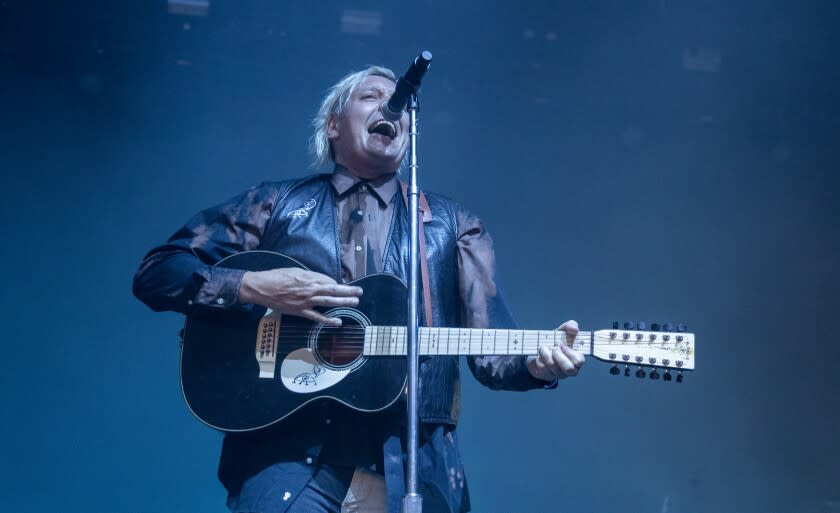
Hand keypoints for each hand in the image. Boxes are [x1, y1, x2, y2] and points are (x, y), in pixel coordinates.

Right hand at [239, 268, 362, 325]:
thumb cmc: (276, 277)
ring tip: (355, 302)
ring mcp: (306, 301)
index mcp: (309, 277)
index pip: (328, 281)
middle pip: (333, 290)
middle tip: (360, 291)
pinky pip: (316, 317)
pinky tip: (338, 322)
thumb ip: (308, 275)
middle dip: (348, 291)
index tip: (341, 286)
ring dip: (344, 302)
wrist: (262, 287)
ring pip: (329, 302)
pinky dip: (328, 320)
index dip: (336, 284)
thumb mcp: (294, 270)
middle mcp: (310, 288)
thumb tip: (319, 280)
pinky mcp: (300, 311)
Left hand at [526, 320, 584, 380]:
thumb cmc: (555, 341)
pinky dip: (539, 359)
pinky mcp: (547, 375)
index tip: (561, 344)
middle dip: (559, 356)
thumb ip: (570, 326)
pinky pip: (542, 369)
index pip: (579, 361)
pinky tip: (539, 355)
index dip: (570, 353)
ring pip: (553, 367)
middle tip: (553, 347)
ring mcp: (558, 374)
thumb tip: (574, 329)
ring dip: (546, 354)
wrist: (540, 349)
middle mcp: (570, 369)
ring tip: (543, 348)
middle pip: (569, 369)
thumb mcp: (563, 331)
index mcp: (576, 358)